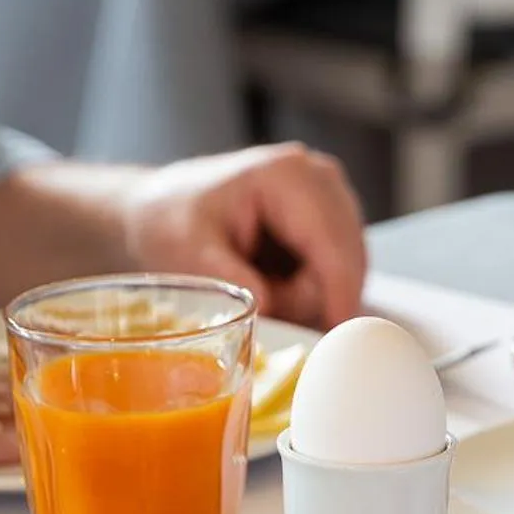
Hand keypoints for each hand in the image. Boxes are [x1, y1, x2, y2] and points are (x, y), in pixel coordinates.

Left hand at [119, 143, 366, 328]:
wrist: (163, 208)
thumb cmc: (170, 224)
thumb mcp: (190, 253)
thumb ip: (232, 278)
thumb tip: (270, 307)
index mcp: (287, 176)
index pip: (332, 247)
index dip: (339, 297)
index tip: (336, 337)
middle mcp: (319, 176)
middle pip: (348, 260)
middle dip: (315, 296)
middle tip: (266, 307)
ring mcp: (331, 194)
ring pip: (349, 268)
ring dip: (313, 293)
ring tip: (264, 287)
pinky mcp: (334, 215)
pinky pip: (342, 269)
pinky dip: (314, 286)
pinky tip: (278, 280)